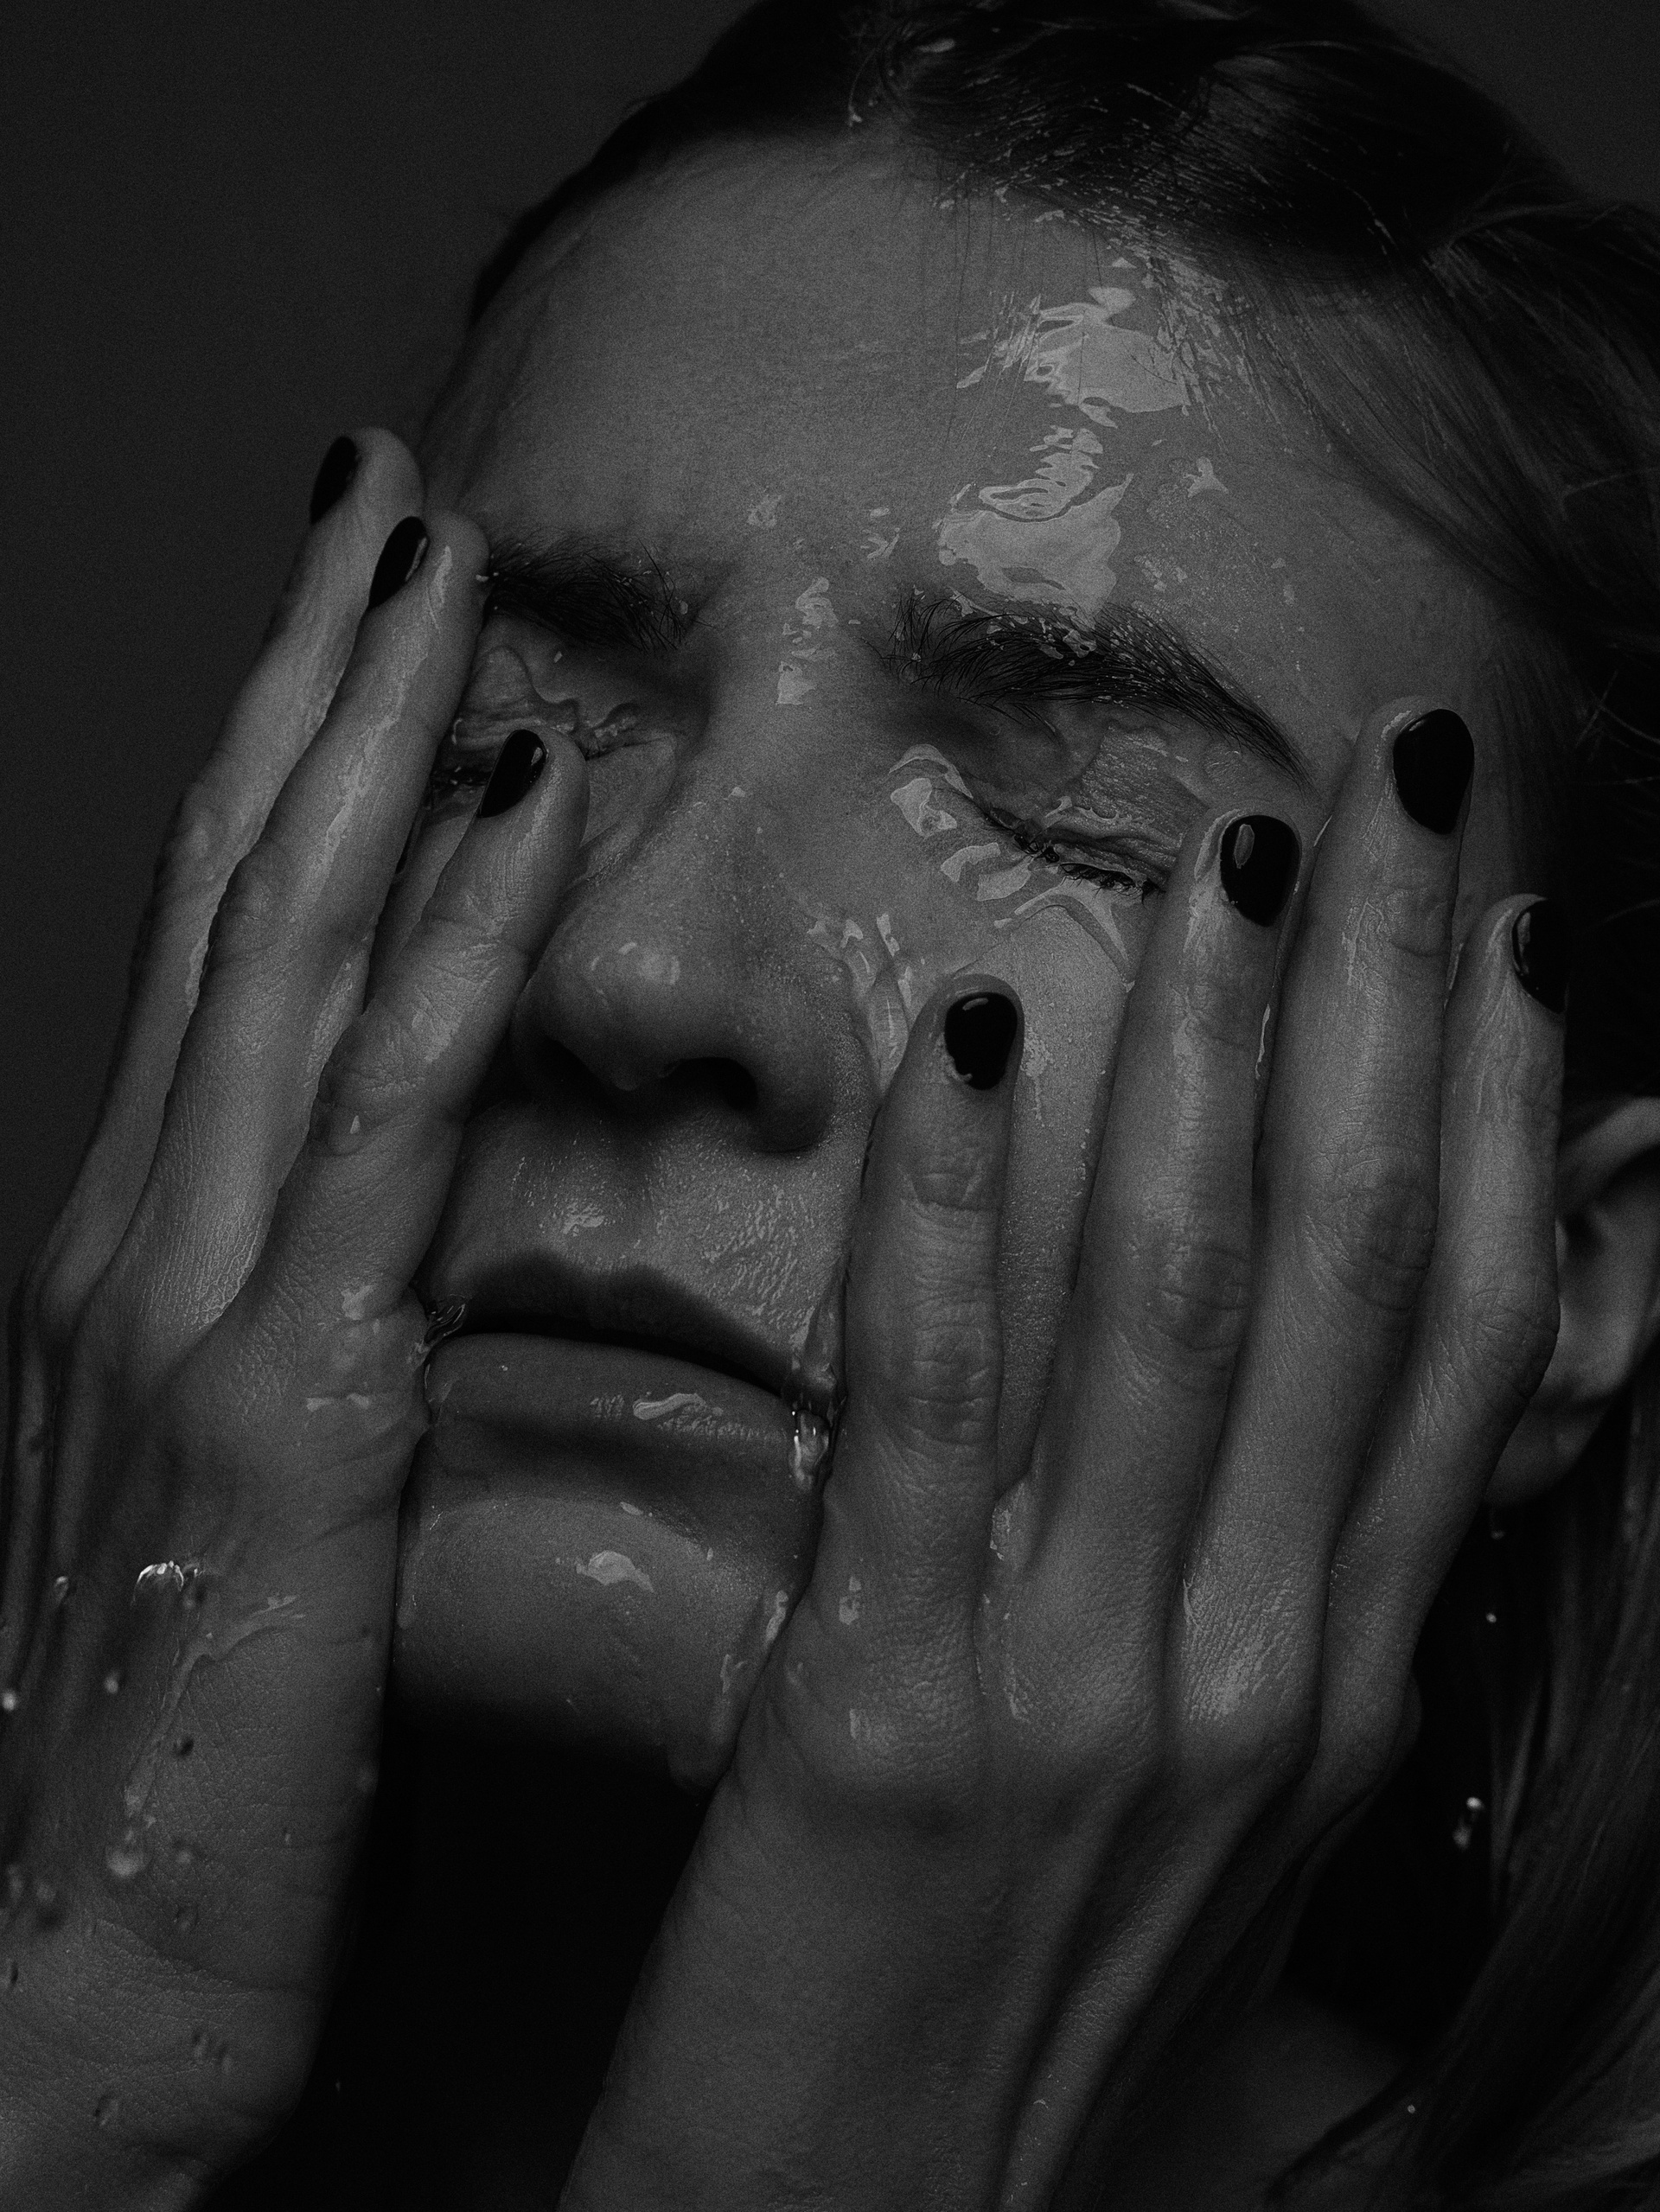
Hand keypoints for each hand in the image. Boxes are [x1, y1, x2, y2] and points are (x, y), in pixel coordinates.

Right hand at [0, 433, 583, 2205]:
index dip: (295, 763)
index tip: (378, 608)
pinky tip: (520, 797)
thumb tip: (396, 1242)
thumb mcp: (250, 1506)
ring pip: (285, 954)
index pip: (231, 951)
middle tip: (389, 492)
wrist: (76, 1995)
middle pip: (237, 894)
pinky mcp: (283, 1407)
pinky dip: (446, 948)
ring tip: (439, 558)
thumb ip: (311, 1345)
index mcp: (154, 1261)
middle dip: (311, 677)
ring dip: (366, 737)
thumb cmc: (187, 1762)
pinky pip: (376, 1129)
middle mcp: (144, 1237)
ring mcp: (191, 1304)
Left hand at [563, 702, 1563, 2208]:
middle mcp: (1261, 1663)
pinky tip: (971, 1034)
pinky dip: (963, 1209)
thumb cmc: (1026, 2002)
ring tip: (1222, 853)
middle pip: (1364, 1268)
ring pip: (1187, 1304)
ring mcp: (1091, 1690)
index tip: (1490, 924)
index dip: (1499, 1112)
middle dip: (1388, 1001)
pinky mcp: (886, 1723)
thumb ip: (1279, 1587)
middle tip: (1397, 781)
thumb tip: (1328, 1403)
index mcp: (1336, 1673)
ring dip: (1212, 1052)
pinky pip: (939, 1412)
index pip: (1464, 1336)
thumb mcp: (1212, 1800)